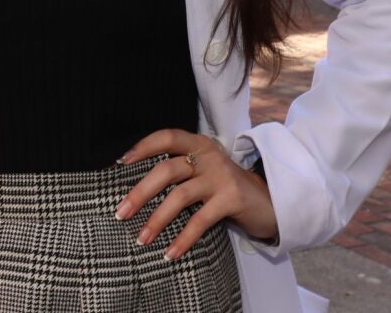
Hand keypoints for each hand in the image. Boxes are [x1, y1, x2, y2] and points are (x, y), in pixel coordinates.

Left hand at [116, 129, 277, 259]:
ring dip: (156, 220)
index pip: (167, 137)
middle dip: (140, 192)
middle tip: (120, 213)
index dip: (143, 147)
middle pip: (166, 170)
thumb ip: (179, 171)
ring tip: (141, 239)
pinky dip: (182, 239)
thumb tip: (136, 189)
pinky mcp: (231, 198)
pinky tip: (170, 253)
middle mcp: (208, 156)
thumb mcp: (204, 171)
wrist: (269, 201)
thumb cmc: (225, 188)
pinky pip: (200, 220)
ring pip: (179, 196)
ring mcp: (221, 176)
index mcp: (198, 145)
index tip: (120, 163)